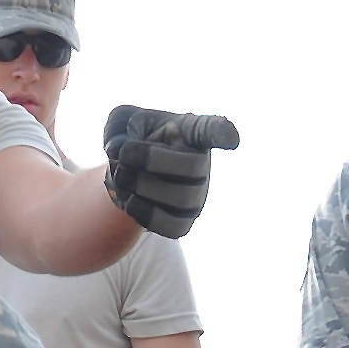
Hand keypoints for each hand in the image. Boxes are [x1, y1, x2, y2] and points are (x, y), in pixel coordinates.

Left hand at [102, 108, 240, 238]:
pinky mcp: (184, 221)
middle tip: (123, 155)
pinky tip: (129, 201)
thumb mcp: (121, 121)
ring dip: (143, 187)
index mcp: (191, 130)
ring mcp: (196, 195)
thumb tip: (119, 149)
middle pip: (192, 166)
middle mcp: (201, 163)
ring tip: (121, 177)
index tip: (231, 139)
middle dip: (151, 160)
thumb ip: (118, 125)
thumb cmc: (131, 139)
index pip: (214, 130)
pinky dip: (146, 214)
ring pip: (181, 198)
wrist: (128, 173)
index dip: (223, 134)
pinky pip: (173, 226)